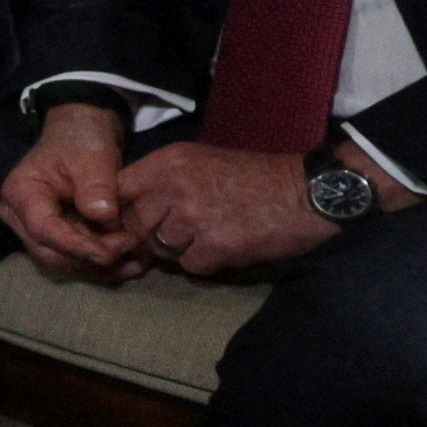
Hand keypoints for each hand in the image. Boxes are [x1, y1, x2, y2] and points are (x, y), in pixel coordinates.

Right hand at [0, 101, 142, 278]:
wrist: (83, 132)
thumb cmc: (81, 139)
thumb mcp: (91, 155)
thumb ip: (96, 185)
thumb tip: (103, 217)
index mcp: (21, 193)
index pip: (43, 229)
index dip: (75, 246)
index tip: (109, 253)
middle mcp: (21, 218)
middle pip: (51, 252)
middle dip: (90, 258)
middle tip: (129, 248)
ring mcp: (38, 230)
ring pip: (64, 262)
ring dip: (99, 268)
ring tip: (136, 263)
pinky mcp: (57, 237)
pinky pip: (76, 260)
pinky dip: (102, 266)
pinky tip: (130, 264)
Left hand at [111, 138, 337, 280]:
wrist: (308, 191)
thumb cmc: (256, 177)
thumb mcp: (202, 162)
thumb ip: (165, 180)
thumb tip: (130, 207)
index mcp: (169, 161)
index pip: (119, 190)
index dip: (123, 210)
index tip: (136, 220)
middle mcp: (174, 185)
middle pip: (135, 224)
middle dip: (152, 235)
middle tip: (179, 234)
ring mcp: (193, 216)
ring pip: (161, 248)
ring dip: (181, 250)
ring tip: (209, 237)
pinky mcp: (215, 245)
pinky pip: (190, 266)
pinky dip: (206, 263)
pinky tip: (227, 247)